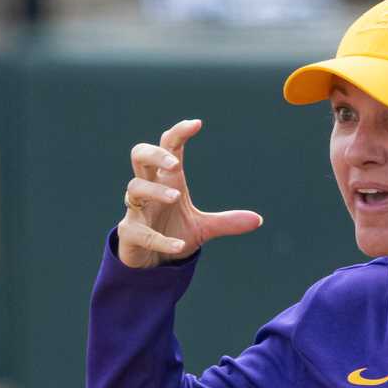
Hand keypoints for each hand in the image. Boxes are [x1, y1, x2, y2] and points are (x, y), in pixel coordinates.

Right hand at [116, 119, 263, 269]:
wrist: (151, 263)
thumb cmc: (172, 232)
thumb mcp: (203, 228)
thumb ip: (227, 222)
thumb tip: (258, 219)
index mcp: (166, 181)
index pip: (168, 147)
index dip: (179, 133)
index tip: (197, 124)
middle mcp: (148, 189)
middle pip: (139, 155)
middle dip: (155, 155)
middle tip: (174, 164)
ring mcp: (136, 210)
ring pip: (135, 188)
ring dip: (155, 191)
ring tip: (176, 197)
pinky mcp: (129, 233)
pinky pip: (140, 232)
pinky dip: (160, 239)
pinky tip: (179, 245)